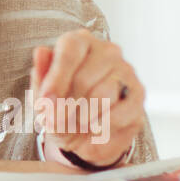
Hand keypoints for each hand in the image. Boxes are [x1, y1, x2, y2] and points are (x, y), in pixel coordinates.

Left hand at [30, 28, 144, 167]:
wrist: (83, 138)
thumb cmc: (60, 110)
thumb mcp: (43, 98)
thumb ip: (40, 77)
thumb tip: (40, 52)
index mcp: (79, 42)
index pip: (70, 49)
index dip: (56, 78)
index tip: (46, 102)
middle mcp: (107, 51)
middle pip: (84, 78)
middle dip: (66, 106)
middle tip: (59, 120)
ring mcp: (126, 71)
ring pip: (102, 96)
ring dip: (83, 117)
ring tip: (77, 122)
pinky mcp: (139, 94)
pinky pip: (119, 113)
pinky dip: (102, 127)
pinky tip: (95, 127)